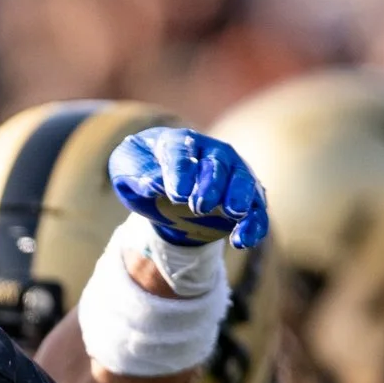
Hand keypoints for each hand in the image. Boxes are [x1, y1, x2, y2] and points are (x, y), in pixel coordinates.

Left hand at [108, 127, 268, 249]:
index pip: (180, 151)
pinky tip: (242, 241)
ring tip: (233, 213)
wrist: (161, 191)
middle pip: (216, 164)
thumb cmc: (143, 173)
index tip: (177, 194)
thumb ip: (137, 173)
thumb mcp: (127, 171)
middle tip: (200, 206)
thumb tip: (152, 182)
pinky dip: (253, 224)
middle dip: (210, 184)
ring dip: (239, 196)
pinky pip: (256, 210)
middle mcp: (212, 153)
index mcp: (179, 142)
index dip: (180, 171)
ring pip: (243, 181)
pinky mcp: (244, 200)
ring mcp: (232, 175)